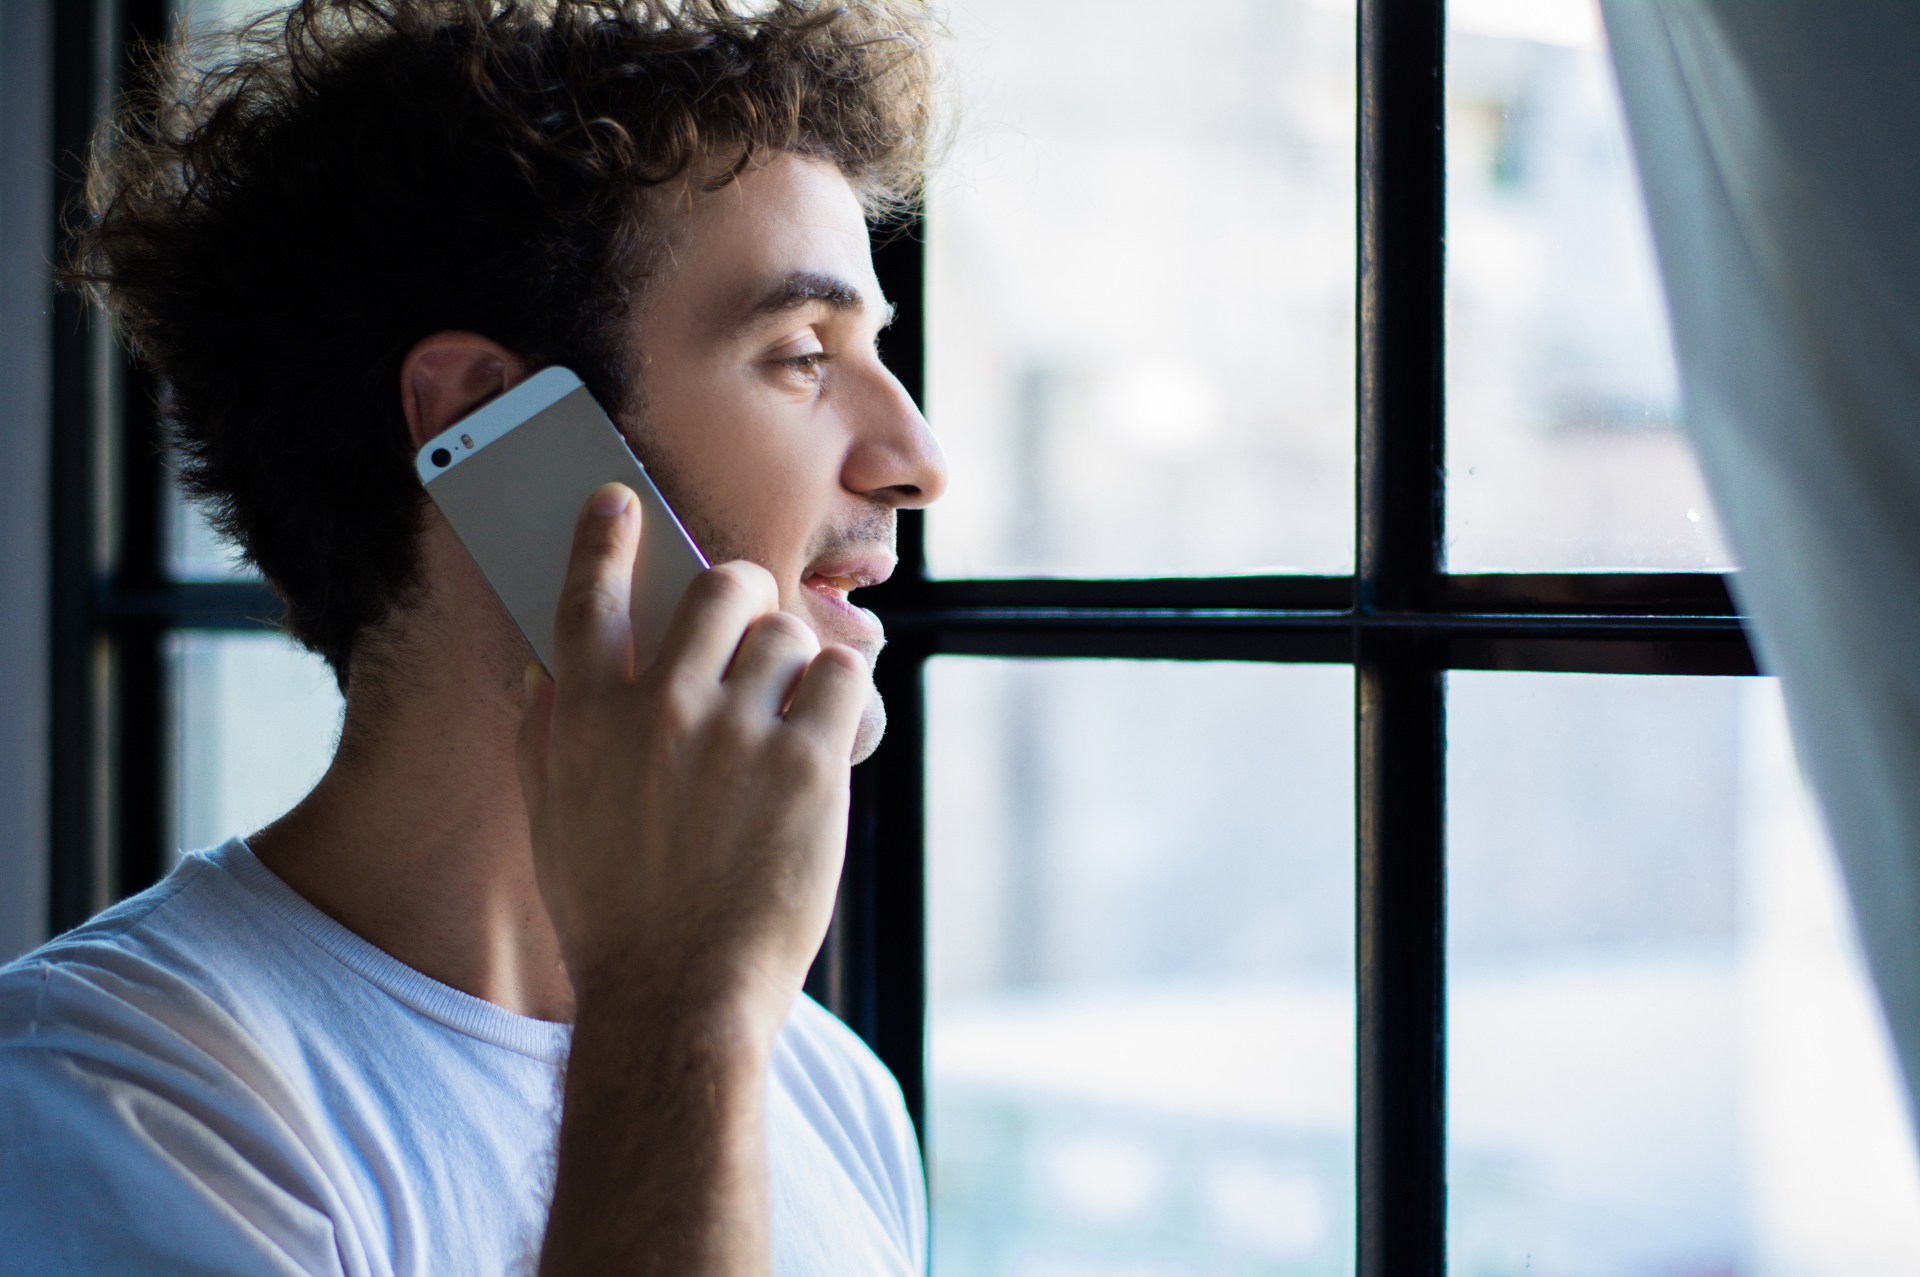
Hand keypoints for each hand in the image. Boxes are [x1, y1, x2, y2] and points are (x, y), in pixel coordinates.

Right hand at [516, 481, 868, 1033]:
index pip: (588, 596)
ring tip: (787, 711)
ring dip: (793, 662)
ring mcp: (735, 732)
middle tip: (752, 620)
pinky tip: (826, 729)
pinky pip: (843, 675)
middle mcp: (658, 709)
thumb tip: (550, 667)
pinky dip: (840, 693)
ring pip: (788, 633)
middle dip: (744, 594)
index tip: (617, 502)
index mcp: (585, 719)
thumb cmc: (615, 916)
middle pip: (719, 589)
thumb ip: (546, 736)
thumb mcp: (552, 821)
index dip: (604, 537)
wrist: (678, 996)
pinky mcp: (806, 763)